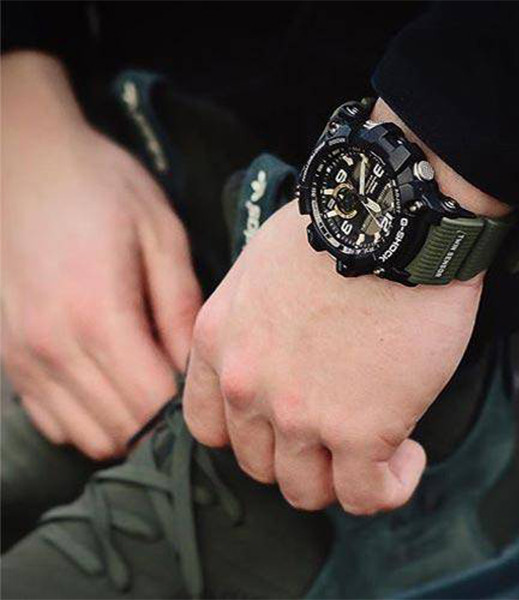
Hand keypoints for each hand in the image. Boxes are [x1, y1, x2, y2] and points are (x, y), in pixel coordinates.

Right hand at [1, 53, 200, 458]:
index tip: (211, 391)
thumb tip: (195, 368)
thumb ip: (180, 307)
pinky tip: (114, 387)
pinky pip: (56, 422)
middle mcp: (54, 348)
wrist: (26, 162)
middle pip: (123, 429)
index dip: (190, 410)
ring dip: (130, 428)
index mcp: (98, 315)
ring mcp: (25, 358)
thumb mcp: (161, 235)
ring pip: (89, 435)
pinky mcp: (11, 359)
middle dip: (164, 425)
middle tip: (189, 395)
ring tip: (154, 392)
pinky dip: (92, 421)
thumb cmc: (102, 190)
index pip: (153, 403)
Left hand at [183, 200, 485, 513]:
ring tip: (376, 445)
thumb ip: (250, 319)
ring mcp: (300, 414)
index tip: (283, 424)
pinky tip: (408, 454)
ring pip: (306, 490)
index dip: (248, 436)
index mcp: (220, 342)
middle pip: (259, 464)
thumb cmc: (336, 229)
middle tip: (337, 431)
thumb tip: (279, 346)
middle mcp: (248, 385)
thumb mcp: (260, 266)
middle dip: (299, 456)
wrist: (391, 217)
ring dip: (342, 477)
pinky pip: (367, 496)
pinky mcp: (359, 430)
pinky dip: (390, 486)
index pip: (208, 427)